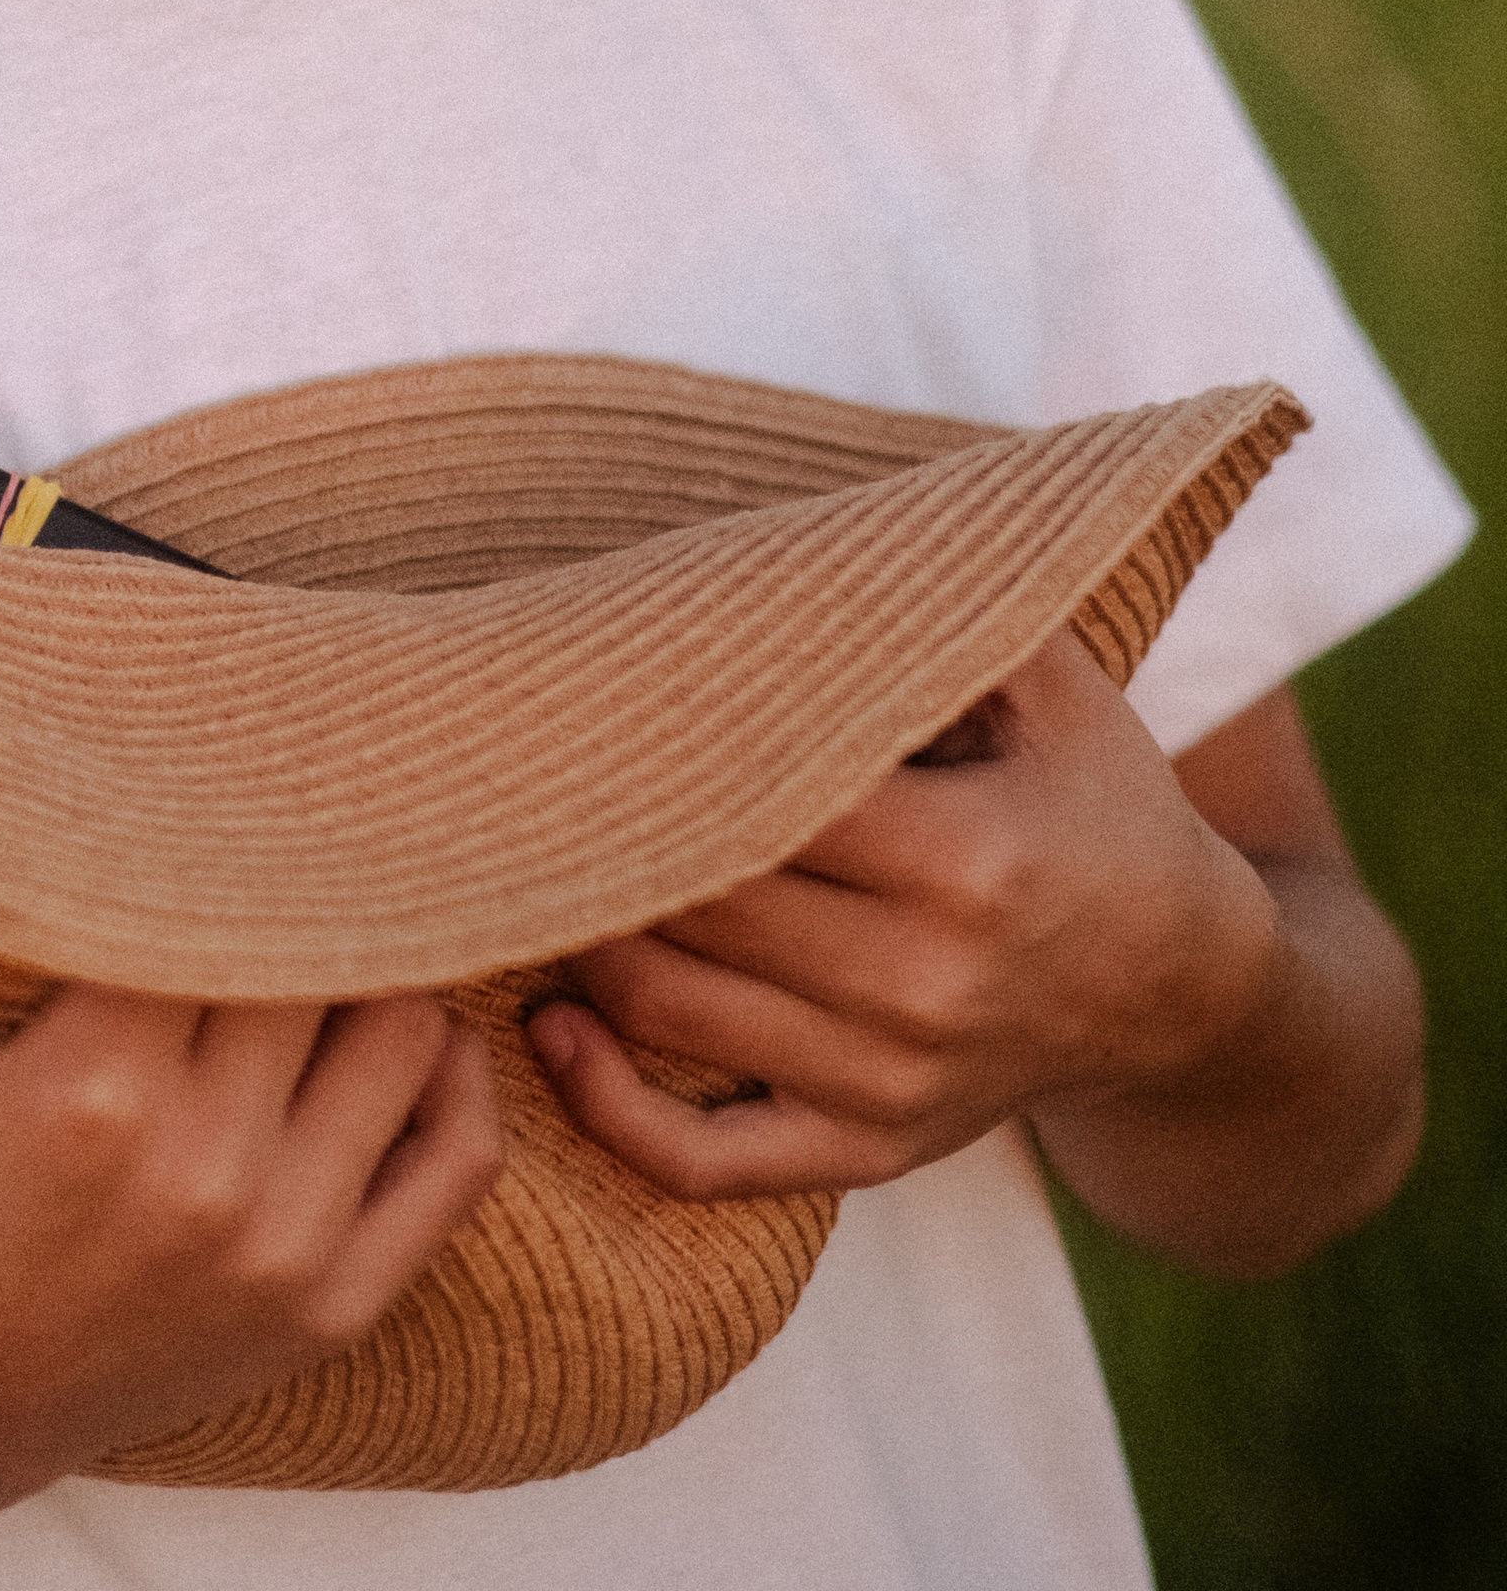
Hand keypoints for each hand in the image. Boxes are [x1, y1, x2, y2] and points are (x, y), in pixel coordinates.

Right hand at [0, 873, 502, 1505]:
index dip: (227, 821)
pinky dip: (452, 1077)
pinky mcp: (332, 1306)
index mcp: (96, 1090)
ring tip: (334, 922)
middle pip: (323, 954)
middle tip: (292, 818)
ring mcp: (285, 1248)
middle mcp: (207, 1171)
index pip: (219, 900)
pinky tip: (403, 1022)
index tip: (219, 772)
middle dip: (305, 884)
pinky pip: (456, 1161)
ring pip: (406, 1032)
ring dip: (378, 967)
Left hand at [527, 630, 1282, 1202]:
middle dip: (597, 833)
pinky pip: (705, 1163)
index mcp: (967, 855)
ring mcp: (891, 1082)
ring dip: (578, 941)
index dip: (659, 743)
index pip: (762, 794)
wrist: (1183, 987)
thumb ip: (943, 613)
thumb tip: (801, 540)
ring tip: (526, 863)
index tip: (584, 691)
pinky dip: (609, 1107)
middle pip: (696, 900)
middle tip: (519, 769)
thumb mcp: (1057, 689)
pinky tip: (553, 1030)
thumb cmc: (1096, 804)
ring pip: (671, 1012)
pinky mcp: (868, 1152)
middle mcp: (923, 983)